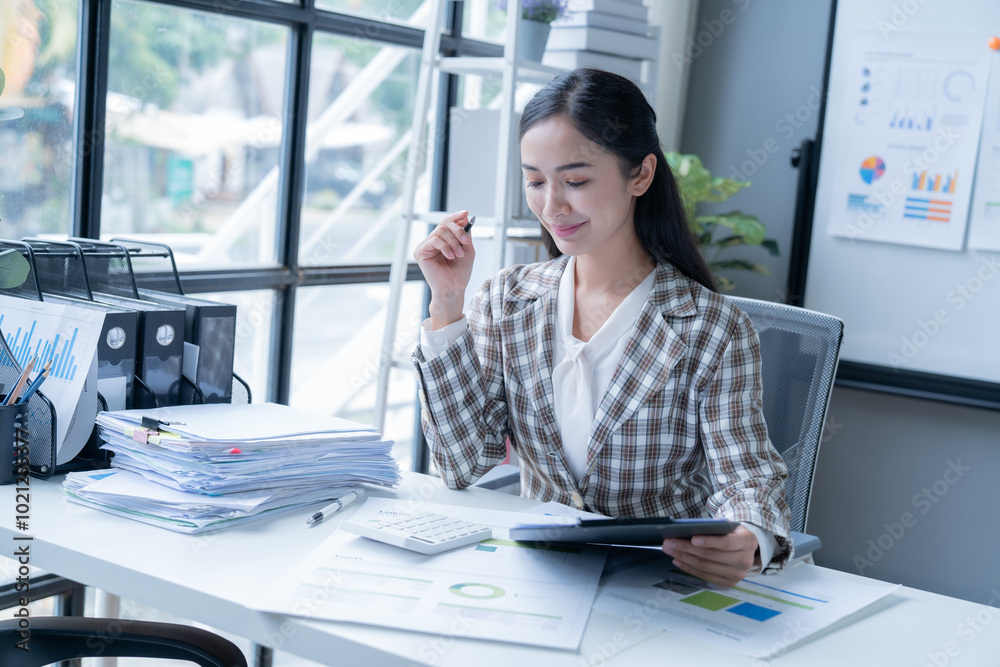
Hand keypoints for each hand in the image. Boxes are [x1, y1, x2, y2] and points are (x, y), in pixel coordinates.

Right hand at [413, 211, 475, 327]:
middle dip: (457, 230)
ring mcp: (425, 246)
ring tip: (458, 255)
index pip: (447, 222)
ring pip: (440, 231)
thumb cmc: (460, 273)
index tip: (465, 214)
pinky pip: (434, 240)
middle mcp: (432, 241)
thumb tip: (464, 217)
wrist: (453, 289)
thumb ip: (465, 234)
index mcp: (443, 240)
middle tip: (465, 241)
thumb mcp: (467, 249)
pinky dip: (445, 247)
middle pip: (444, 223)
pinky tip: (450, 257)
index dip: (456, 216)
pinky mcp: (420, 252)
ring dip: (453, 242)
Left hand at [662, 525, 758, 587]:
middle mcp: (745, 560)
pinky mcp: (729, 583)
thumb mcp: (727, 524)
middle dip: (687, 548)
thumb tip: (689, 528)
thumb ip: (714, 526)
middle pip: (712, 556)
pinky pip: (705, 576)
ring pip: (706, 567)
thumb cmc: (732, 533)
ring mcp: (738, 574)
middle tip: (669, 542)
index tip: (692, 538)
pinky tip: (678, 560)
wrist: (746, 547)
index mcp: (747, 541)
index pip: (726, 543)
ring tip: (669, 550)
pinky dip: (689, 568)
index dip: (709, 541)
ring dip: (684, 558)